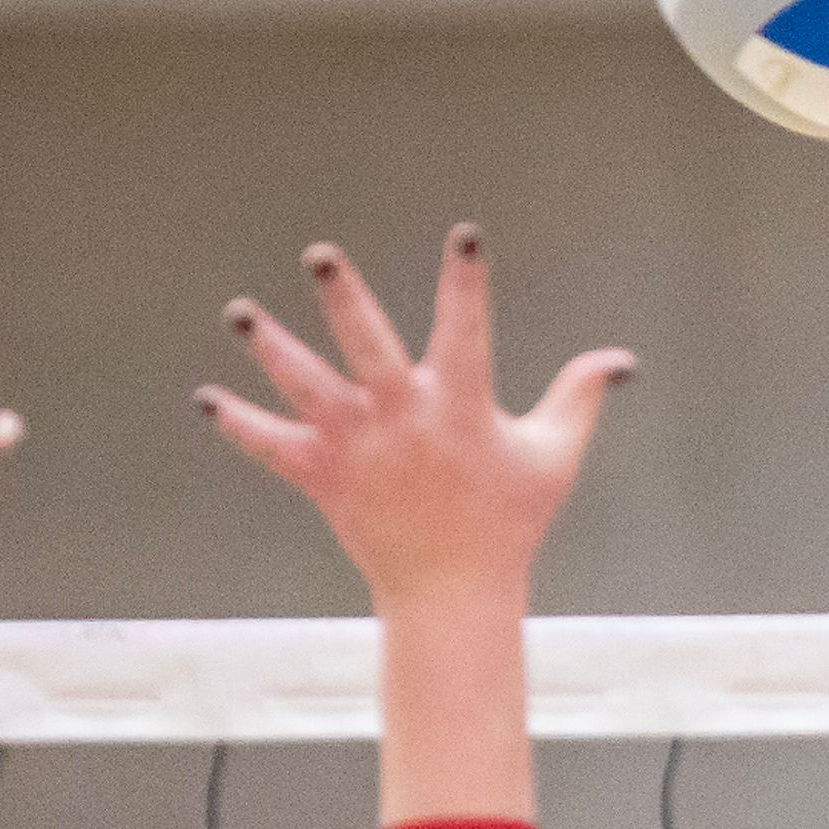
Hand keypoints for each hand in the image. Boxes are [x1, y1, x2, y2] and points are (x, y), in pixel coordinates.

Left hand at [197, 226, 634, 617]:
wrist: (453, 592)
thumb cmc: (508, 520)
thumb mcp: (553, 457)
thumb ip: (580, 398)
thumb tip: (621, 359)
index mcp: (460, 407)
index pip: (466, 328)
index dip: (466, 281)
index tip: (464, 235)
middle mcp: (402, 420)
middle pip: (367, 347)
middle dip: (343, 298)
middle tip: (318, 253)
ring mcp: (357, 449)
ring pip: (306, 388)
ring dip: (271, 348)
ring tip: (240, 311)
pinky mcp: (323, 479)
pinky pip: (273, 448)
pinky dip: (239, 425)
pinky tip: (206, 398)